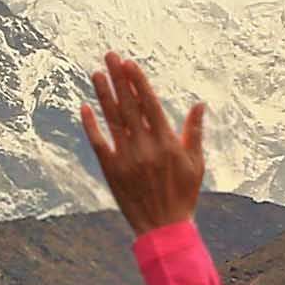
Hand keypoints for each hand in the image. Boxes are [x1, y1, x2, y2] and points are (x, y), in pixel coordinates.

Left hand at [76, 50, 210, 232]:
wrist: (163, 228)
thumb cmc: (183, 194)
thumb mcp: (196, 163)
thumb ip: (194, 132)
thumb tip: (199, 104)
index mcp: (167, 142)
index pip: (150, 104)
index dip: (138, 82)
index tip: (129, 63)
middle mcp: (145, 147)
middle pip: (129, 105)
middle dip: (119, 79)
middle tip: (110, 56)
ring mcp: (127, 158)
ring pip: (113, 120)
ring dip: (104, 95)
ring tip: (96, 73)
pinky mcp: (111, 170)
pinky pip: (99, 143)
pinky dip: (91, 126)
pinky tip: (85, 108)